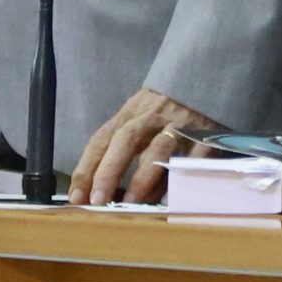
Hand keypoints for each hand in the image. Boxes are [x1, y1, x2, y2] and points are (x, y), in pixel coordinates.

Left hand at [71, 87, 223, 205]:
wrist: (206, 77)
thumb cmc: (167, 107)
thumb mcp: (140, 116)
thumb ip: (124, 147)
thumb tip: (107, 190)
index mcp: (130, 112)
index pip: (102, 139)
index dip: (87, 167)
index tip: (75, 196)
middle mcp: (152, 116)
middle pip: (125, 140)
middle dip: (109, 171)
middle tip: (97, 201)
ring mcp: (179, 124)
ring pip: (157, 148)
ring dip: (142, 177)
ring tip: (130, 204)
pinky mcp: (205, 134)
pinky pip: (191, 157)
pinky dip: (178, 177)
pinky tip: (168, 199)